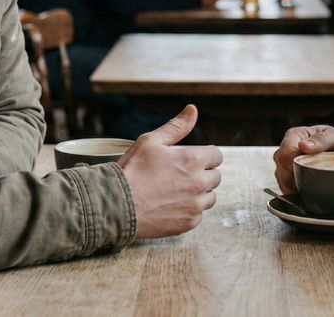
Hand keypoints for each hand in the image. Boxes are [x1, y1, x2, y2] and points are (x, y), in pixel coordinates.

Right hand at [119, 105, 223, 238]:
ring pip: (210, 197)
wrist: (117, 205)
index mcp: (193, 160)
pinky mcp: (188, 223)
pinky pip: (198, 214)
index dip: (204, 156)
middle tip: (180, 175)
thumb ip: (177, 126)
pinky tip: (171, 205)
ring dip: (199, 193)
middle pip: (216, 176)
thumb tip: (193, 110)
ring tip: (175, 191)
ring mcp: (195, 205)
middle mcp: (199, 183)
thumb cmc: (132, 171)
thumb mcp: (151, 141)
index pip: (217, 155)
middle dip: (202, 174)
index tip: (191, 160)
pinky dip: (189, 210)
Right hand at [272, 125, 333, 193]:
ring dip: (295, 187)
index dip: (294, 167)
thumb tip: (304, 146)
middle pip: (280, 169)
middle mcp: (287, 149)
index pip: (285, 154)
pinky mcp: (289, 176)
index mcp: (294, 135)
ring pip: (282, 180)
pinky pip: (286, 188)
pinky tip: (308, 192)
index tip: (310, 172)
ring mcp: (286, 163)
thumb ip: (321, 140)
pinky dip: (296, 192)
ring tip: (313, 187)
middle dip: (295, 179)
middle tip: (314, 182)